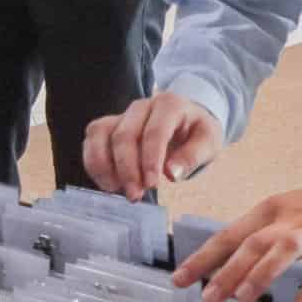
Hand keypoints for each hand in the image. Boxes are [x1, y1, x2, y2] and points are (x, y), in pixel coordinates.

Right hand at [82, 92, 223, 198]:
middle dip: (127, 169)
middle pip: (124, 134)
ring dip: (105, 166)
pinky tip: (108, 183)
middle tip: (135, 196)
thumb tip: (172, 174)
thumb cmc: (197, 133)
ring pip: (101, 134)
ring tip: (118, 190)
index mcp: (169, 105)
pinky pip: (92, 139)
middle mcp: (141, 105)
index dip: (150, 159)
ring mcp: (122, 114)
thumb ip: (193, 156)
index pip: (154, 131)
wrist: (187, 121)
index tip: (152, 185)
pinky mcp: (108, 125)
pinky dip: (94, 163)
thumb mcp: (208, 143)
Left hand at [177, 181, 301, 301]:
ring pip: (284, 249)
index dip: (203, 257)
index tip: (179, 279)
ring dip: (262, 273)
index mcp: (270, 210)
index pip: (230, 235)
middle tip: (207, 298)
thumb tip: (221, 266)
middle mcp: (290, 218)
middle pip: (253, 243)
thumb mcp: (284, 216)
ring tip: (243, 298)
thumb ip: (257, 237)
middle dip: (227, 270)